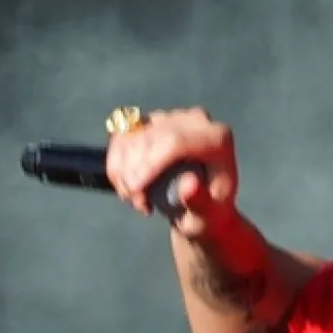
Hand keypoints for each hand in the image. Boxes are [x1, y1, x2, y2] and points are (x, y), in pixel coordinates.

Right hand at [105, 107, 239, 240]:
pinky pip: (120, 136)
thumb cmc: (208, 211)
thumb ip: (200, 201)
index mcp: (217, 138)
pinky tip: (125, 186)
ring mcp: (170, 117)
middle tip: (137, 202)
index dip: (150, 163)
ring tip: (135, 199)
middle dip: (134, 171)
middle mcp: (195, 120)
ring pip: (130, 135)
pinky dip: (116, 164)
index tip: (135, 190)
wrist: (200, 205)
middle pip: (150, 137)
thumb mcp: (209, 214)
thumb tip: (189, 186)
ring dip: (122, 171)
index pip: (176, 141)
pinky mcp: (150, 121)